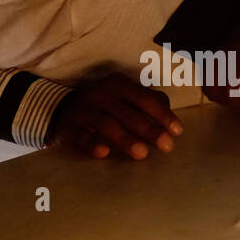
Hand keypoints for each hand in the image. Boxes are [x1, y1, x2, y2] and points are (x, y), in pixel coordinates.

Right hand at [50, 73, 182, 158]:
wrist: (61, 109)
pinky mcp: (69, 127)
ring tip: (142, 154)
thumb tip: (170, 117)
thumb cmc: (104, 105)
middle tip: (167, 146)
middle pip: (128, 113)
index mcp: (118, 85)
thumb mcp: (124, 97)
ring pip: (106, 124)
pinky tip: (103, 153)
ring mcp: (83, 110)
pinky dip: (91, 143)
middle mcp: (100, 94)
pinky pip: (81, 135)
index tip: (177, 131)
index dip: (162, 115)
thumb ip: (148, 103)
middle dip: (149, 130)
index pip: (144, 99)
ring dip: (125, 139)